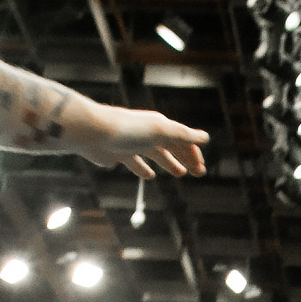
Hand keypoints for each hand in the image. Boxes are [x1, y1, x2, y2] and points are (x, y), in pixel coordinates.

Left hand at [80, 103, 208, 177]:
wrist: (94, 133)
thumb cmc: (128, 130)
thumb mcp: (161, 131)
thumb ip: (183, 135)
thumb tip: (206, 138)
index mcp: (159, 126)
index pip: (182, 139)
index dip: (193, 153)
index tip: (201, 169)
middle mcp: (147, 133)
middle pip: (172, 147)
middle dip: (186, 158)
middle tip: (198, 172)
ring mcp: (133, 144)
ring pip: (156, 155)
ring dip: (170, 163)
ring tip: (180, 173)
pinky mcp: (118, 155)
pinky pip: (135, 164)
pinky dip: (144, 170)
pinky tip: (150, 176)